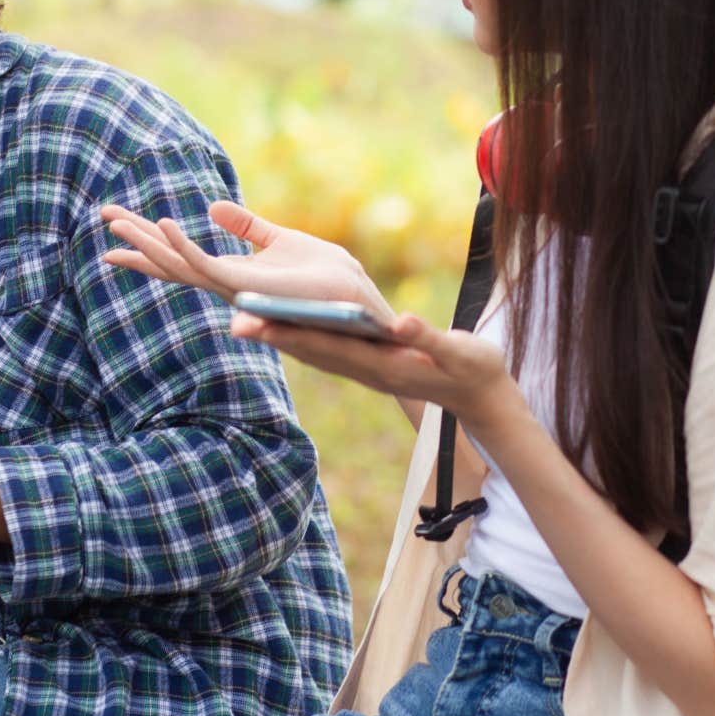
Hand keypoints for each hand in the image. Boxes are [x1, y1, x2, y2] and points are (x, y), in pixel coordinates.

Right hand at [100, 201, 393, 319]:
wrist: (357, 309)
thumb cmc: (328, 281)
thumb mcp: (283, 241)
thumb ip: (248, 227)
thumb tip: (213, 207)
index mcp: (232, 274)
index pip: (181, 256)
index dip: (148, 240)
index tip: (117, 222)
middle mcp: (227, 286)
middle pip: (169, 261)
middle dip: (135, 240)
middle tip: (101, 214)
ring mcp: (233, 290)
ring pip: (178, 264)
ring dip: (148, 241)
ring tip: (117, 219)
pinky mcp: (247, 288)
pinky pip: (205, 266)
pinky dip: (182, 246)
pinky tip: (163, 223)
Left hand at [230, 310, 523, 432]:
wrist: (481, 397)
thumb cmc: (473, 371)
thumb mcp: (458, 353)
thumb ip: (430, 339)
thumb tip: (402, 323)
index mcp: (382, 365)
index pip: (327, 347)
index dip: (290, 334)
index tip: (258, 324)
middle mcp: (366, 369)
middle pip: (310, 349)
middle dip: (273, 334)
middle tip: (233, 321)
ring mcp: (366, 368)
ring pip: (314, 350)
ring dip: (281, 335)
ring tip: (246, 318)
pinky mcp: (369, 363)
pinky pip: (327, 349)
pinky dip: (303, 335)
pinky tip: (285, 321)